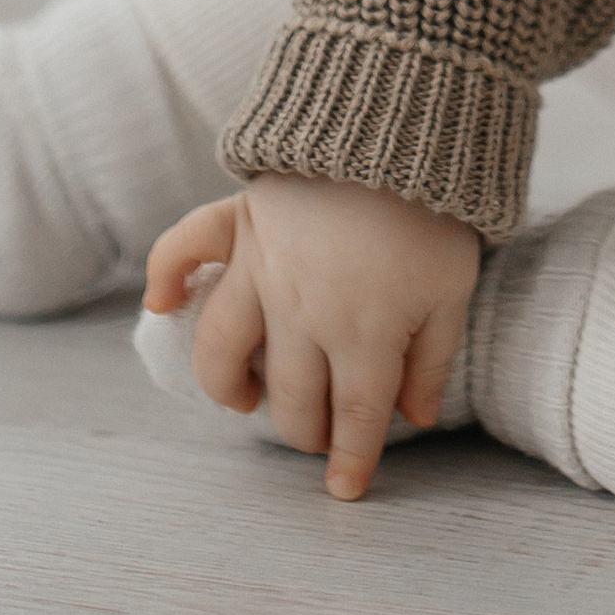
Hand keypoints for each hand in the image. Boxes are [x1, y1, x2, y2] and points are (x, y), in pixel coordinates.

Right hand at [144, 175, 479, 498]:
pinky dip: (164, 276)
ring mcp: (262, 269)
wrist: (399, 124)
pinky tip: (161, 304)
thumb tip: (412, 420)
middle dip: (304, 433)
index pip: (354, 419)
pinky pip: (182, 250)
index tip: (346, 490)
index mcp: (366, 334)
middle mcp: (304, 314)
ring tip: (249, 397)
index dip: (351, 461)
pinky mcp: (237, 223)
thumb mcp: (454, 289)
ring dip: (229, 387)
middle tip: (317, 434)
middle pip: (292, 399)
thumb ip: (432, 359)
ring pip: (223, 351)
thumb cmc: (435, 211)